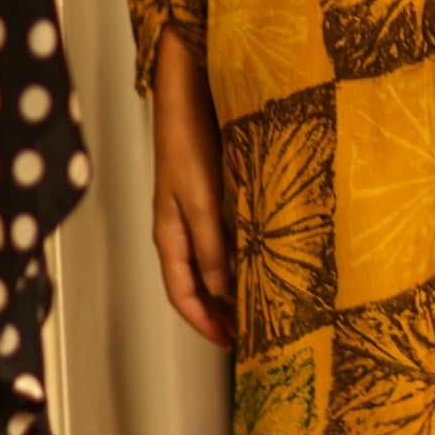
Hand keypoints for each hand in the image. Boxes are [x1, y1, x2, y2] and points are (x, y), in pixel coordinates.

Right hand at [151, 23, 234, 346]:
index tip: (231, 344)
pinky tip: (264, 253)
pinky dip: (241, 253)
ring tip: (262, 300)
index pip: (182, 293)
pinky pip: (225, 234)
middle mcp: (182, 226)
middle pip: (196, 281)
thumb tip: (220, 294)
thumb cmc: (189, 142)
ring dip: (233, 282)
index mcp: (170, 234)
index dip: (203, 322)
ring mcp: (197, 209)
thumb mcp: (201, 200)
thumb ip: (210, 247)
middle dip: (220, 309)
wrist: (190, 90)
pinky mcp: (214, 190)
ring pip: (213, 259)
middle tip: (253, 331)